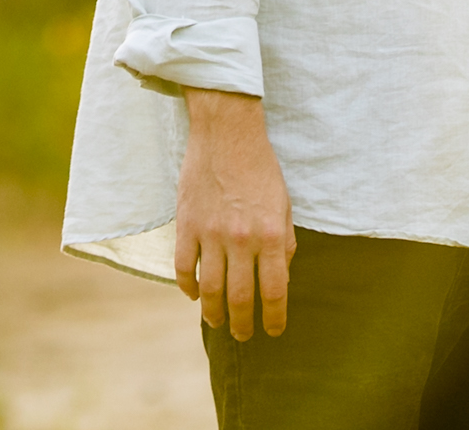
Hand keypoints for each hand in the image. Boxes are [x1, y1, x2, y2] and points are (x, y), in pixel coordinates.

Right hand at [174, 90, 292, 337]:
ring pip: (210, 289)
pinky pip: (184, 267)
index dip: (275, 318)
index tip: (273, 330)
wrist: (227, 133)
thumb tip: (280, 276)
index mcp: (271, 235)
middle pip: (241, 298)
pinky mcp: (187, 225)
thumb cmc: (261, 169)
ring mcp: (211, 233)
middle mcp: (242, 240)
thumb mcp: (284, 205)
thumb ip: (285, 243)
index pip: (275, 291)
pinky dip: (188, 287)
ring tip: (218, 322)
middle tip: (242, 335)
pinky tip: (193, 295)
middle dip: (243, 324)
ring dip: (214, 313)